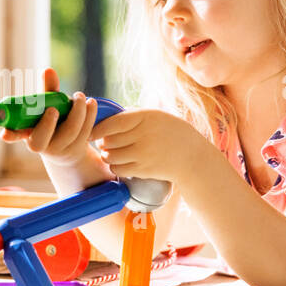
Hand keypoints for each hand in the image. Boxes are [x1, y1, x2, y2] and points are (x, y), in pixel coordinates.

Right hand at [0, 68, 98, 168]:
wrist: (67, 146)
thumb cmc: (52, 121)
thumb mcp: (47, 105)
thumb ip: (47, 90)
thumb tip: (48, 70)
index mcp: (26, 133)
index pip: (14, 135)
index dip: (9, 135)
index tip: (5, 133)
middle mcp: (40, 145)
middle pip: (40, 140)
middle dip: (47, 124)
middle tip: (53, 109)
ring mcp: (59, 149)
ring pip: (69, 133)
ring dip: (76, 113)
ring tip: (79, 96)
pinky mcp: (77, 149)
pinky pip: (84, 132)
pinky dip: (89, 116)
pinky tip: (91, 103)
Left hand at [91, 109, 207, 183]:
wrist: (191, 156)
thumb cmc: (170, 133)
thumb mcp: (156, 116)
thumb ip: (133, 117)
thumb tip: (105, 119)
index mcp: (146, 117)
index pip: (113, 123)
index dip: (98, 128)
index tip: (93, 132)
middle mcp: (144, 134)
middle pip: (109, 140)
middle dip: (103, 143)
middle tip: (103, 143)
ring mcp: (144, 153)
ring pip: (111, 156)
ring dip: (106, 155)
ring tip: (109, 153)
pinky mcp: (144, 169)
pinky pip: (118, 169)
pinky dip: (114, 166)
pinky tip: (119, 163)